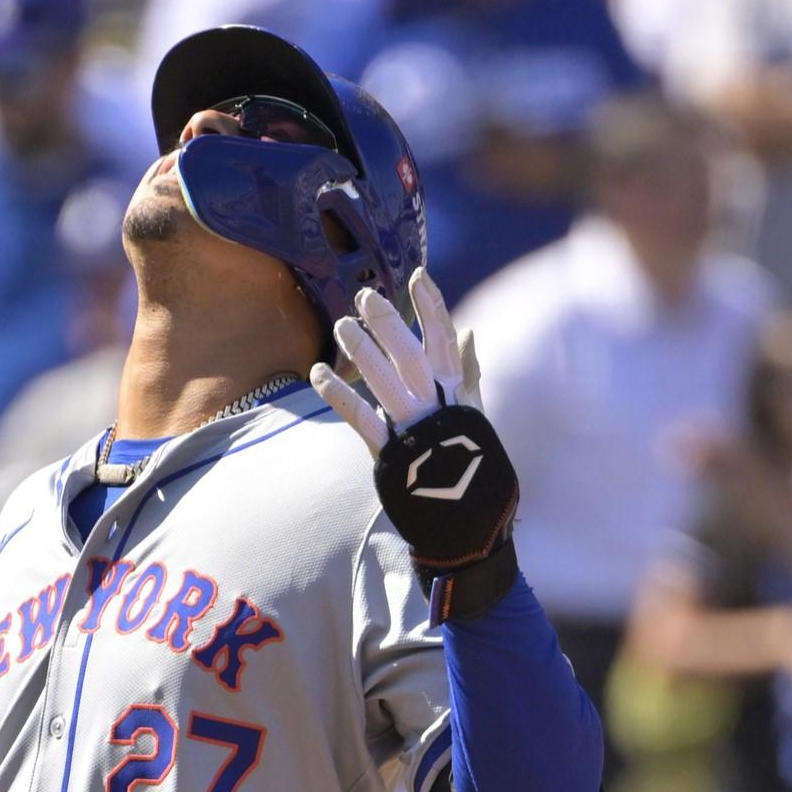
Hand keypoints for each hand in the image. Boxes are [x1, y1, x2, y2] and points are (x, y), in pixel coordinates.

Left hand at [311, 266, 480, 442]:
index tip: (419, 276)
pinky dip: (339, 394)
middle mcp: (435, 404)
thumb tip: (468, 331)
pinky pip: (361, 418)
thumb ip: (467, 372)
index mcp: (456, 391)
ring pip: (384, 382)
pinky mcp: (389, 453)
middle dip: (388, 323)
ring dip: (362, 351)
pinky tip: (317, 372)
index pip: (444, 341)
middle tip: (364, 295)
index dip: (432, 307)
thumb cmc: (467, 457)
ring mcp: (412, 428)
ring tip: (341, 325)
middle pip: (410, 356)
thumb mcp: (473, 412)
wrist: (466, 514)